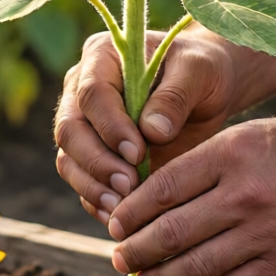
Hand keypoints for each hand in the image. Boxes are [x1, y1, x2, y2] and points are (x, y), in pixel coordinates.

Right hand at [54, 28, 239, 227]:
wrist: (207, 89)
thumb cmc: (202, 70)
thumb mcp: (199, 71)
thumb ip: (175, 95)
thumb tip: (152, 132)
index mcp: (102, 57)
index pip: (91, 93)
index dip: (110, 126)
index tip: (138, 152)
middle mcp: (82, 90)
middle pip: (69, 130)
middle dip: (97, 162)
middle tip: (128, 186)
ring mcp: (85, 125)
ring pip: (69, 160)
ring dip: (93, 187)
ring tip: (123, 209)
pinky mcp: (95, 155)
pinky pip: (83, 182)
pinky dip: (96, 202)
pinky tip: (120, 218)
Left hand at [106, 112, 275, 275]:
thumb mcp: (245, 136)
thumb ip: (200, 168)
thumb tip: (149, 204)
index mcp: (231, 153)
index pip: (162, 188)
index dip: (131, 212)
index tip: (115, 223)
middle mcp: (246, 194)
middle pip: (172, 232)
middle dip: (136, 251)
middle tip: (118, 257)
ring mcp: (269, 232)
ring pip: (197, 266)